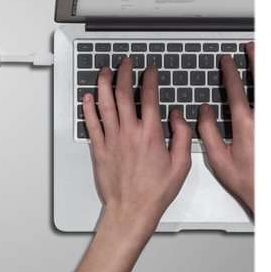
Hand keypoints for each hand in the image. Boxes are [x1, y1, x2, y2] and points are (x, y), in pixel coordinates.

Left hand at [82, 57, 192, 237]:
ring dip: (104, 84)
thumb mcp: (181, 165)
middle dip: (125, 73)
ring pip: (105, 105)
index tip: (150, 70)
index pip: (150, 98)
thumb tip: (178, 116)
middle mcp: (129, 134)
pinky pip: (92, 124)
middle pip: (124, 95)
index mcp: (151, 135)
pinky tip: (88, 97)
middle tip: (125, 62)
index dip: (149, 79)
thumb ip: (182, 136)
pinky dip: (88, 108)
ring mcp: (112, 140)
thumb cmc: (155, 191)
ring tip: (105, 70)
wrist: (132, 209)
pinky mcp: (99, 149)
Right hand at [198, 42, 254, 213]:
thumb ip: (207, 131)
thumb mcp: (218, 158)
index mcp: (246, 124)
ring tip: (263, 59)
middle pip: (261, 82)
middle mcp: (264, 120)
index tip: (226, 61)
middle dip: (256, 61)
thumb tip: (203, 110)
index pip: (236, 90)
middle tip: (251, 48)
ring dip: (268, 71)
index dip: (230, 72)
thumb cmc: (247, 180)